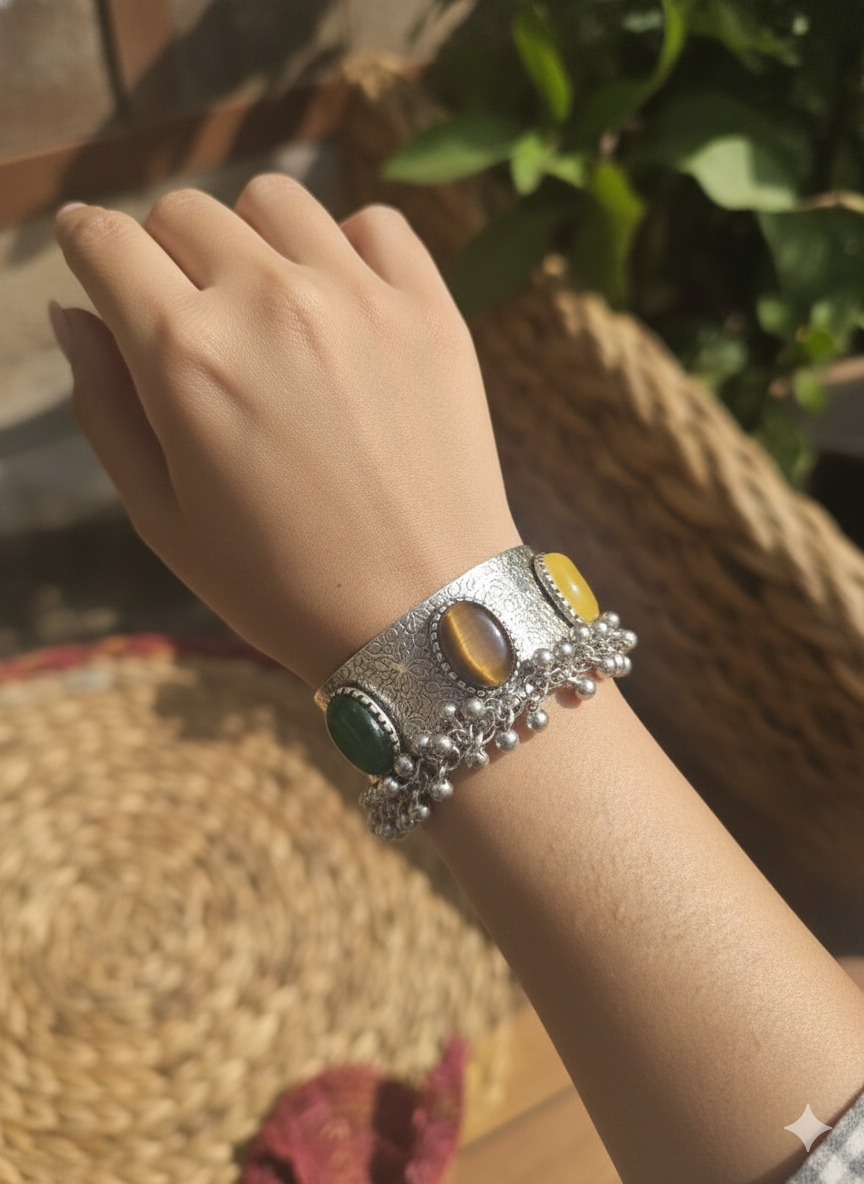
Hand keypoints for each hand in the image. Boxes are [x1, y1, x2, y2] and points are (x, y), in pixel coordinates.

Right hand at [52, 174, 523, 688]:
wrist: (425, 616)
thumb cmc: (282, 584)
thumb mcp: (162, 516)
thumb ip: (103, 405)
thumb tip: (71, 314)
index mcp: (188, 356)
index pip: (104, 240)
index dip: (84, 244)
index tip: (92, 257)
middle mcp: (270, 304)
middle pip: (184, 212)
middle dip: (166, 254)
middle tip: (191, 318)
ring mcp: (359, 298)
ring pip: (275, 201)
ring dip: (252, 239)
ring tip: (269, 308)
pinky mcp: (431, 309)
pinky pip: (376, 224)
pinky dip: (348, 248)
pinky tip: (344, 306)